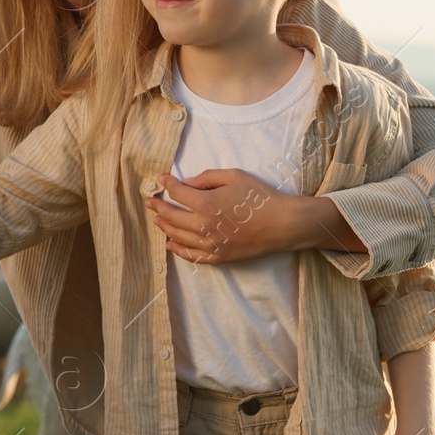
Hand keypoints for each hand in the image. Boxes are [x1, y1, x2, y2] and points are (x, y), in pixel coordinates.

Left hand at [144, 169, 364, 262]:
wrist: (283, 224)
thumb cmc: (261, 197)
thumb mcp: (234, 177)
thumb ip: (207, 178)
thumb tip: (187, 183)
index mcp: (206, 204)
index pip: (177, 193)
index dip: (167, 185)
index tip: (163, 180)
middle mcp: (204, 226)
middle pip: (171, 216)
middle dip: (158, 207)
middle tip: (151, 202)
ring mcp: (210, 244)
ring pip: (177, 237)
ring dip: (165, 227)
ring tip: (157, 219)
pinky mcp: (218, 257)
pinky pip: (191, 256)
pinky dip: (178, 249)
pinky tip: (171, 243)